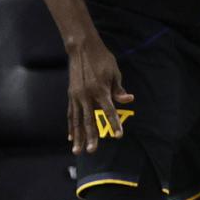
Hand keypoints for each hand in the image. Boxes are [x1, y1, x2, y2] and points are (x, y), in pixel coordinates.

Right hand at [66, 34, 133, 153]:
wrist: (81, 48)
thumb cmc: (102, 59)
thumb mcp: (114, 72)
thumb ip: (119, 89)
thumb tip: (128, 99)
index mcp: (100, 90)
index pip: (109, 111)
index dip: (114, 124)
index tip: (118, 136)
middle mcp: (86, 95)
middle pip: (89, 120)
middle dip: (91, 137)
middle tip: (92, 151)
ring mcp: (76, 96)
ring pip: (77, 121)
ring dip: (78, 137)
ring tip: (77, 151)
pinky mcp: (71, 95)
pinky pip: (71, 114)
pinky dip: (71, 127)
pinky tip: (71, 138)